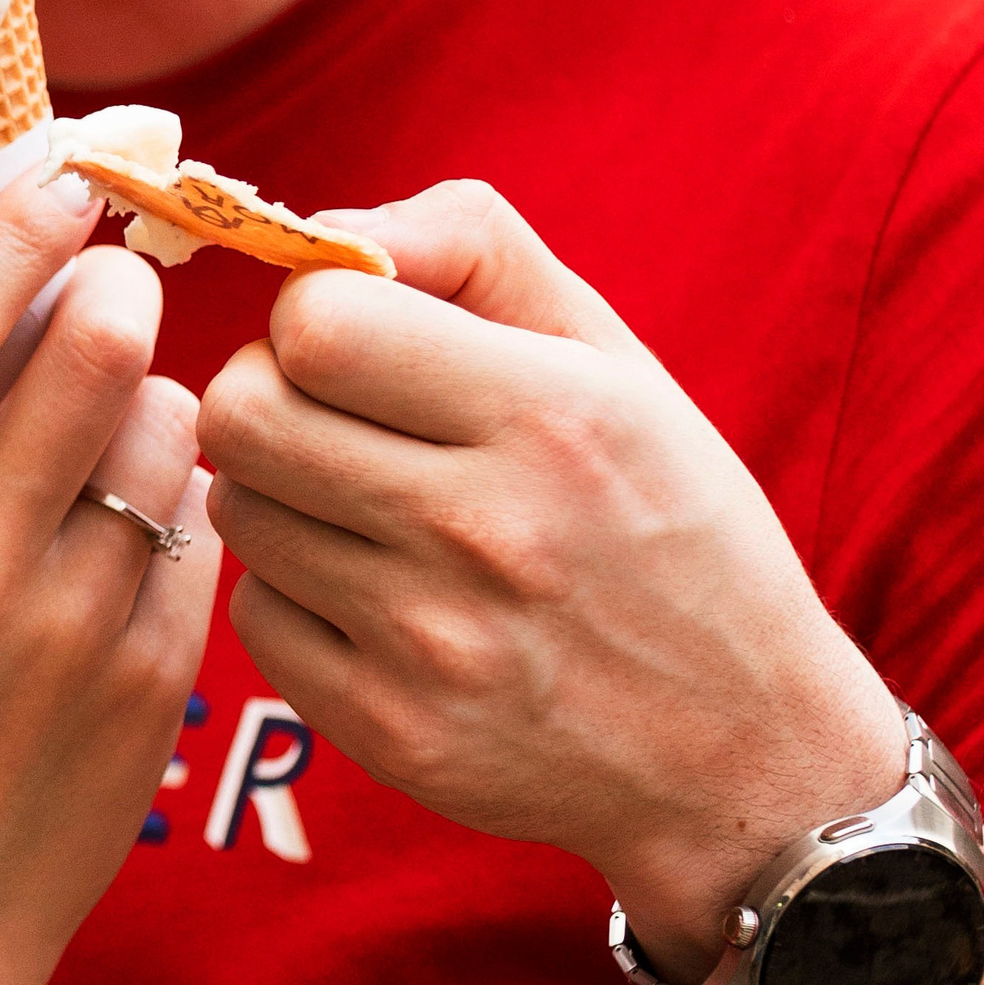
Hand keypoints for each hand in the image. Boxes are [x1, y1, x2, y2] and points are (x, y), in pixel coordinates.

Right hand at [0, 171, 217, 984]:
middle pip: (87, 357)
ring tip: (120, 430)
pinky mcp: (152, 683)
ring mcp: (66, 632)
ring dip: (158, 399)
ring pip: (167, 435)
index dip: (16, 231)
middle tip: (127, 275)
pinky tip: (139, 529)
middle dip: (122, 290)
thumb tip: (6, 302)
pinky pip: (200, 530)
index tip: (68, 176)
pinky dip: (182, 501)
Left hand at [199, 180, 904, 984]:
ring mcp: (428, 642)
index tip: (359, 344)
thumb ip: (474, 249)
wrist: (745, 754)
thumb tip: (326, 229)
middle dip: (270, 393)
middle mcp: (482, 530)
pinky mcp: (388, 729)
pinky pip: (255, 615)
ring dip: (281, 492)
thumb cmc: (671, 527)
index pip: (315, 324)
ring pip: (238, 508)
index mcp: (548, 416)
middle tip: (330, 418)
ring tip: (366, 509)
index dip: (313, 317)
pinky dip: (295, 595)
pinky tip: (374, 598)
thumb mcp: (616, 361)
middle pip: (241, 412)